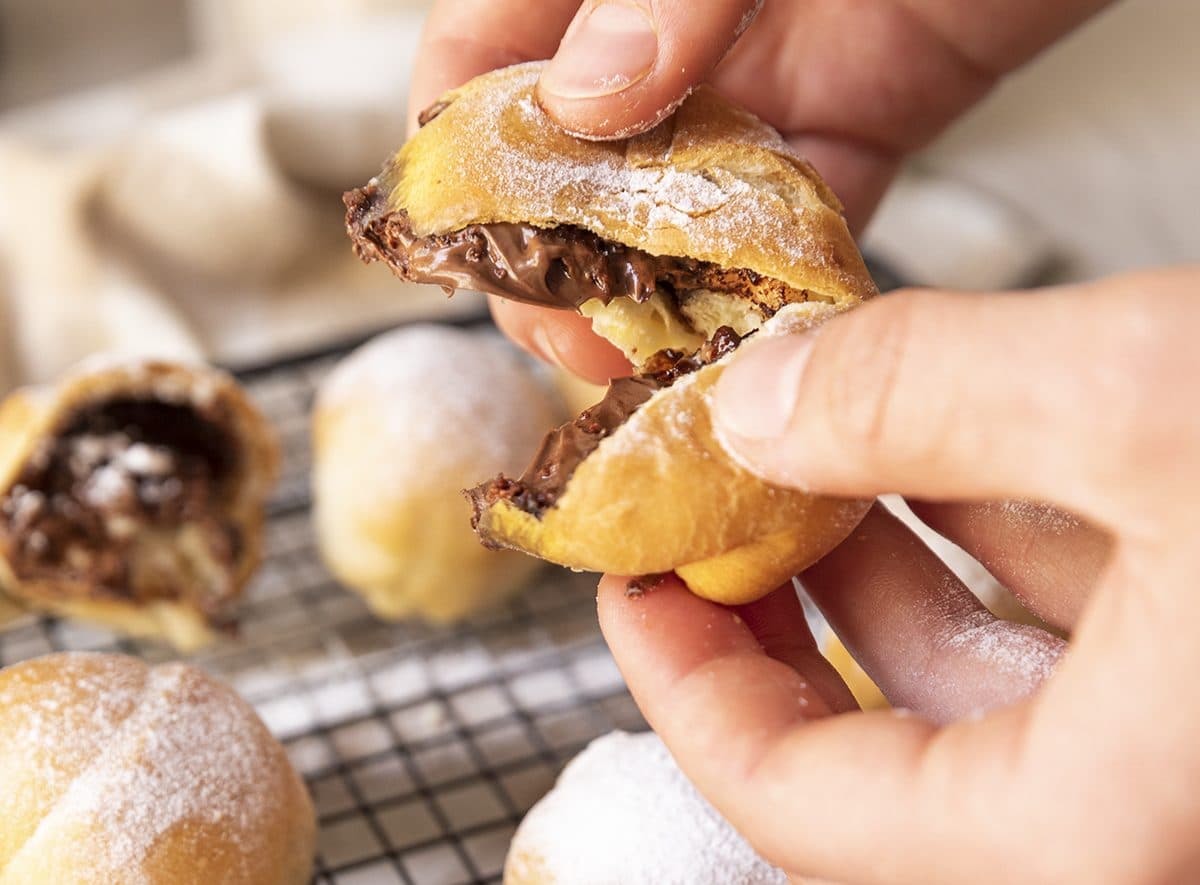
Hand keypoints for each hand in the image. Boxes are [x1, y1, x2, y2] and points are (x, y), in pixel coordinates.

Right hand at [409, 0, 1110, 381]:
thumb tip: (584, 95)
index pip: (484, 45)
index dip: (462, 142)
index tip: (473, 233)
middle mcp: (672, 23)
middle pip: (571, 153)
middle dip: (560, 248)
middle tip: (572, 324)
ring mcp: (762, 73)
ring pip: (679, 200)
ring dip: (664, 283)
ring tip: (658, 351)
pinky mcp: (858, 116)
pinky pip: (799, 213)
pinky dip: (779, 273)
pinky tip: (761, 322)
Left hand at [598, 266, 1199, 882]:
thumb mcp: (1144, 396)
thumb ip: (924, 394)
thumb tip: (757, 402)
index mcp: (1086, 827)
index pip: (792, 801)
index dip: (681, 683)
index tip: (631, 576)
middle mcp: (1132, 818)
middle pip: (874, 744)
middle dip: (775, 610)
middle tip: (704, 512)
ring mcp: (1178, 745)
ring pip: (976, 670)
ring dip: (879, 553)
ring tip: (805, 447)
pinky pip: (1071, 621)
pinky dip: (992, 530)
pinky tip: (948, 438)